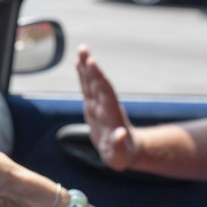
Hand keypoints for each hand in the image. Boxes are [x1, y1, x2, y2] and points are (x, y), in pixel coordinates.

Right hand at [76, 45, 136, 170]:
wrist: (127, 150)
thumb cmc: (122, 155)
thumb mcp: (120, 156)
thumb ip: (118, 146)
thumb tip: (120, 134)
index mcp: (110, 116)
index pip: (104, 93)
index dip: (98, 78)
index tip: (92, 63)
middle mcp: (104, 107)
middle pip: (97, 84)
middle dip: (91, 68)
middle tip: (84, 50)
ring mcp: (99, 106)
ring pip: (92, 83)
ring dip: (87, 67)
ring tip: (82, 50)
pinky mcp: (93, 107)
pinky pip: (87, 88)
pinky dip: (83, 76)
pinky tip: (79, 63)